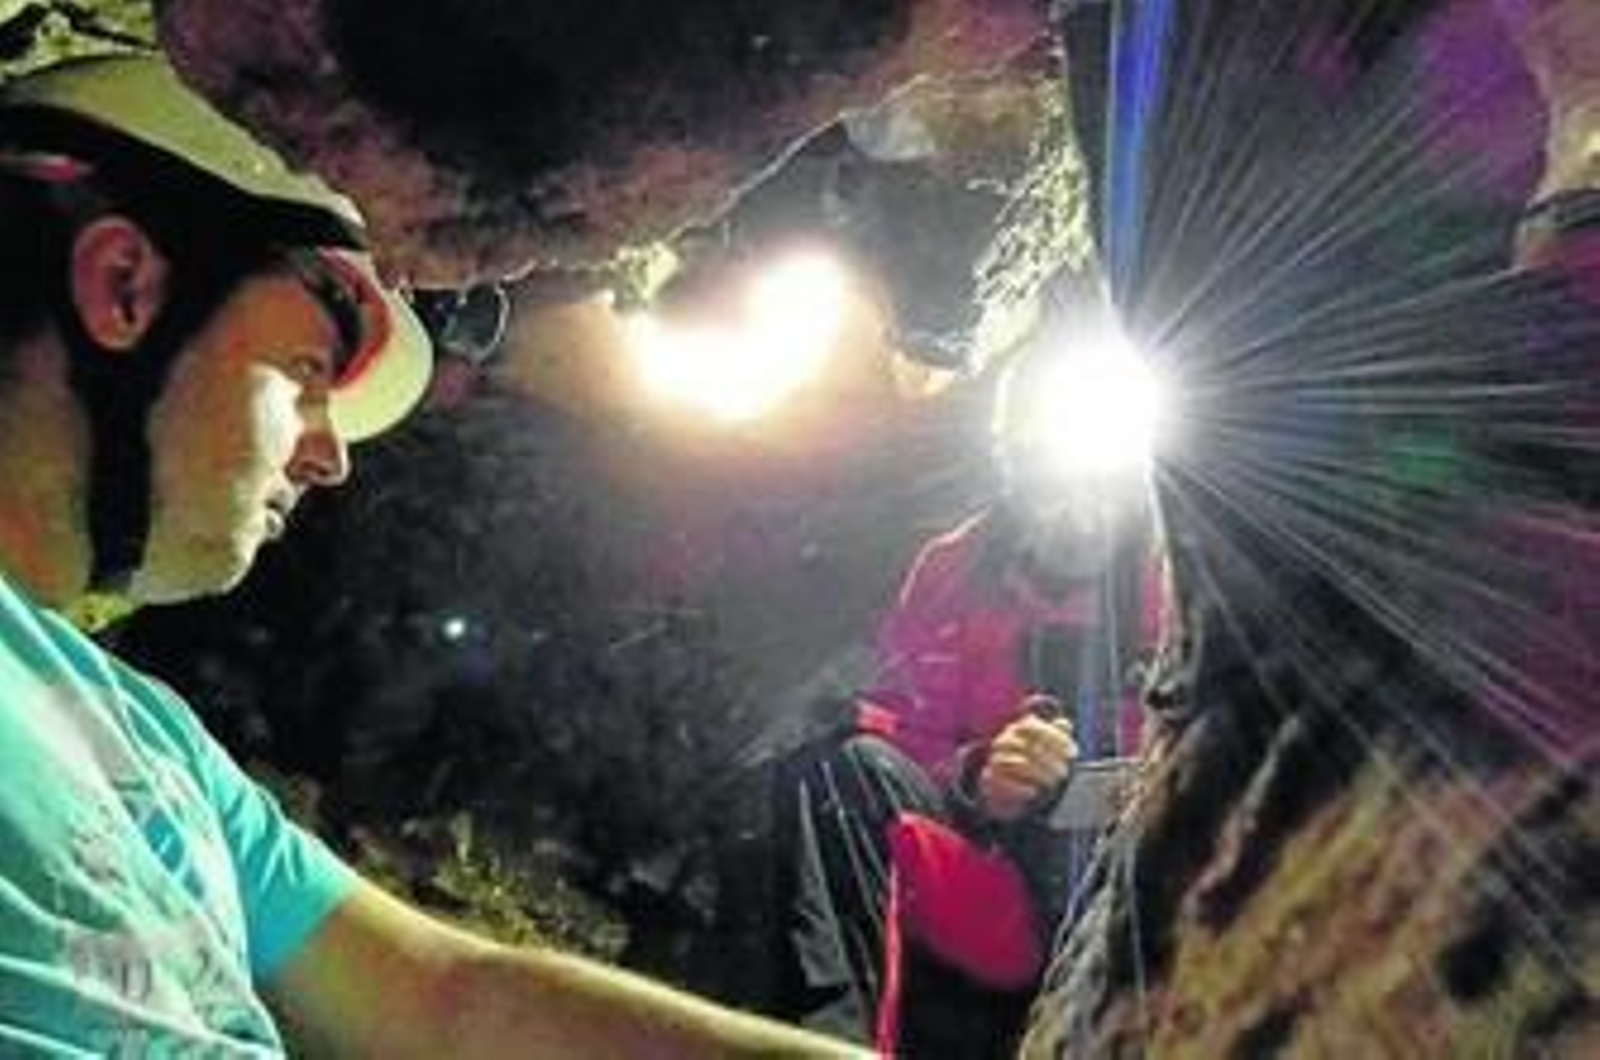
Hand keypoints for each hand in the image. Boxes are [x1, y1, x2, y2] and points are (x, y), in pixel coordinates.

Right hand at [974, 704, 1078, 821]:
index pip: (1033, 726)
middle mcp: (1005, 740)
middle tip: (1065, 773)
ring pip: (1013, 762)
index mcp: (1020, 728)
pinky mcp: (989, 778)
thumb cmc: (1035, 760)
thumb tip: (1064, 724)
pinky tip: (1034, 792)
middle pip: (1025, 745)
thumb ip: (1057, 734)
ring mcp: (995, 758)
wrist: (1008, 782)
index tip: (1072, 753)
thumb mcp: (1049, 746)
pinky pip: (1000, 780)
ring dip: (1035, 773)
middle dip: (1049, 760)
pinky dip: (1018, 787)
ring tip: (1052, 784)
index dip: (1054, 738)